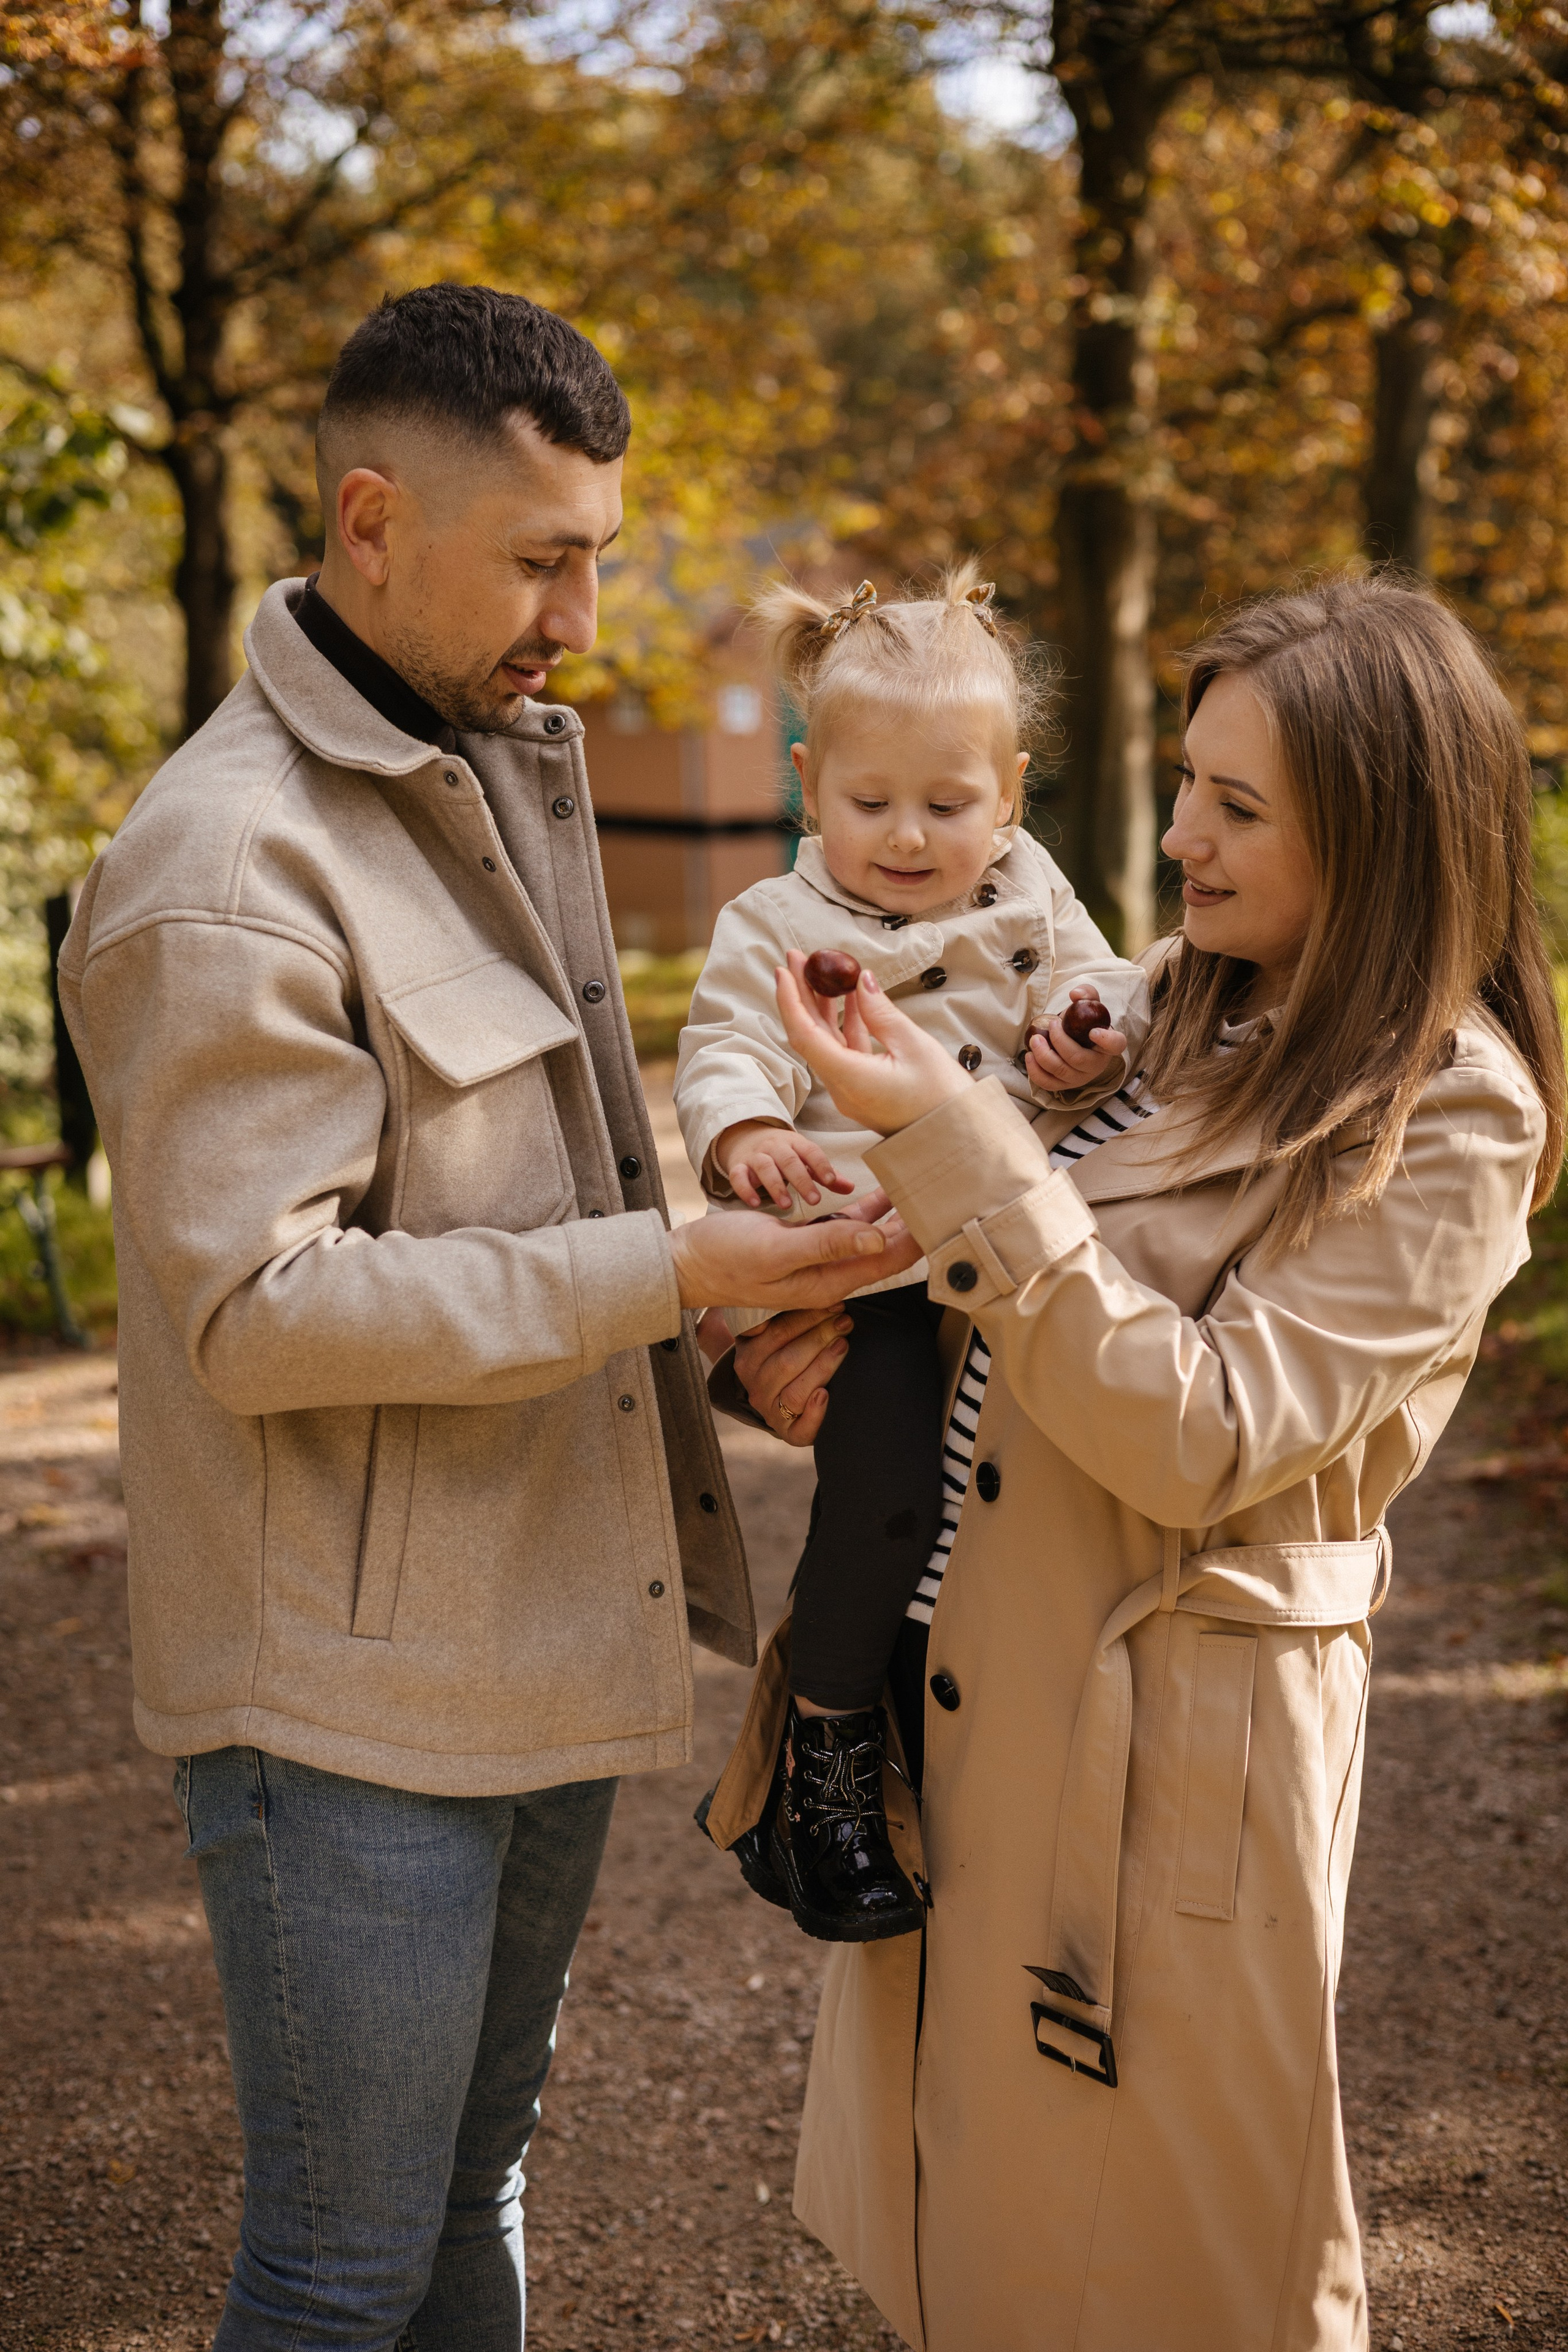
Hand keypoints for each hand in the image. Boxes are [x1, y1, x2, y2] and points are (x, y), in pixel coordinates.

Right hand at [667, 1186, 919, 1311]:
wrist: (685, 1261)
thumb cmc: (722, 1257)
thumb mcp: (774, 1249)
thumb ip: (826, 1244)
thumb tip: (877, 1242)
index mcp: (824, 1281)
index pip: (884, 1263)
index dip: (916, 1240)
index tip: (943, 1215)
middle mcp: (826, 1274)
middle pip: (883, 1252)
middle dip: (913, 1228)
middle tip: (944, 1195)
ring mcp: (816, 1258)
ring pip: (867, 1239)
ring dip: (894, 1218)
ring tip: (923, 1189)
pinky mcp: (803, 1242)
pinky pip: (844, 1227)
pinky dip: (867, 1211)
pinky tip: (884, 1194)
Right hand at [713, 1117, 853, 1210]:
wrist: (745, 1137)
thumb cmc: (782, 1154)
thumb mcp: (804, 1159)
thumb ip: (826, 1174)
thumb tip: (850, 1188)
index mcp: (795, 1144)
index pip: (811, 1151)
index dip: (822, 1166)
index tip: (832, 1182)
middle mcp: (775, 1147)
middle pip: (789, 1160)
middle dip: (802, 1180)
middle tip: (815, 1200)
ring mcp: (755, 1156)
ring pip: (765, 1167)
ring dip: (776, 1186)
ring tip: (786, 1205)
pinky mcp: (737, 1166)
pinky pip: (738, 1176)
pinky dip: (745, 1189)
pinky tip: (754, 1204)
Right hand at [733, 1305, 855, 1444]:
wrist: (787, 1401)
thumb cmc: (788, 1357)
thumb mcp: (775, 1336)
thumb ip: (779, 1317)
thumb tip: (802, 1288)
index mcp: (746, 1357)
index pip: (774, 1333)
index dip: (806, 1317)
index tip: (833, 1303)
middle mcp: (753, 1385)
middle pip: (786, 1361)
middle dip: (819, 1337)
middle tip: (845, 1321)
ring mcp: (770, 1411)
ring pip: (795, 1390)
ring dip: (822, 1367)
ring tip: (843, 1346)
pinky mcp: (790, 1434)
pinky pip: (801, 1427)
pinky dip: (815, 1411)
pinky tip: (826, 1394)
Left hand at [774, 951, 970, 1136]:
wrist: (956, 1138)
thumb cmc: (942, 1098)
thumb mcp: (915, 1046)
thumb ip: (883, 1012)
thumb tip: (862, 982)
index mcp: (850, 1078)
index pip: (805, 1034)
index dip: (791, 1000)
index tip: (784, 969)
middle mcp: (842, 1087)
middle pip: (810, 1036)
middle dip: (802, 995)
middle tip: (798, 959)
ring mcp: (850, 1091)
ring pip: (827, 1043)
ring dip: (823, 1008)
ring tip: (822, 973)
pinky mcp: (861, 1091)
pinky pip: (845, 1053)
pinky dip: (845, 1025)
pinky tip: (851, 1000)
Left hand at [1026, 986, 1127, 1092]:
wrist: (1075, 1039)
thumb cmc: (1084, 1023)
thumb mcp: (1089, 1005)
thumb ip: (1086, 994)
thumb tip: (1075, 994)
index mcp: (1108, 1045)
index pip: (1115, 1044)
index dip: (1106, 1040)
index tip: (1093, 1031)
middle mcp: (1097, 1064)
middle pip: (1077, 1058)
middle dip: (1059, 1041)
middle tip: (1051, 1024)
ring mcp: (1080, 1077)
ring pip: (1061, 1071)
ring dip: (1043, 1055)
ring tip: (1035, 1039)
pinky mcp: (1064, 1085)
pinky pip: (1049, 1083)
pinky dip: (1036, 1071)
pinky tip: (1030, 1056)